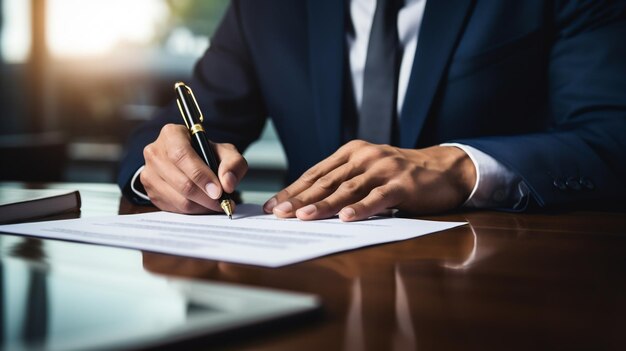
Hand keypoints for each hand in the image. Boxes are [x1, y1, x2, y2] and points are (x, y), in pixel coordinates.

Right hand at [140, 124, 246, 213]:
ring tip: (216, 204)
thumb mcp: (225, 152)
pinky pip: (174, 208)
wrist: (190, 161)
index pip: (182, 156)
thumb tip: (227, 184)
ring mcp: (149, 173)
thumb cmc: (207, 154)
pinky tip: (203, 204)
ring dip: (201, 206)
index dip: (201, 176)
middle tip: (222, 202)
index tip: (218, 191)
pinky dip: (193, 210)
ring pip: (178, 199)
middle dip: (206, 196)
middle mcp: (155, 152)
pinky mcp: (150, 192)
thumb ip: (233, 164)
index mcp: (171, 134)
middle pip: (181, 182)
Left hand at [263, 140, 475, 220]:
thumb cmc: (399, 174)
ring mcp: (384, 169)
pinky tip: (347, 218)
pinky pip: (378, 198)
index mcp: (350, 152)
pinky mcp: (402, 184)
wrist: (444, 168)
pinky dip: (362, 208)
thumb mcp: (367, 171)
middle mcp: (364, 157)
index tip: (272, 206)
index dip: (292, 190)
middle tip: (278, 214)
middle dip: (299, 198)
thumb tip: (307, 204)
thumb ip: (343, 181)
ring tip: (303, 217)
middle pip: (326, 181)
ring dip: (324, 205)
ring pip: (348, 189)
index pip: (315, 173)